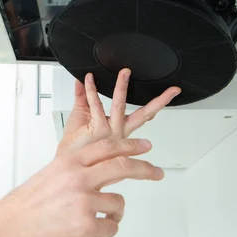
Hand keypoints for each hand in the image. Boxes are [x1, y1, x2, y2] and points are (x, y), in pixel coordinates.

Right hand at [0, 137, 161, 236]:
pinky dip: (102, 233)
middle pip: (122, 166)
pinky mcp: (87, 226)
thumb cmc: (22, 209)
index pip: (106, 147)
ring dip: (111, 214)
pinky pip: (110, 228)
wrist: (4, 230)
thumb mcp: (47, 177)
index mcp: (67, 163)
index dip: (129, 145)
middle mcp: (77, 178)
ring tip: (93, 221)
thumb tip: (95, 175)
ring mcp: (83, 201)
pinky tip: (85, 234)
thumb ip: (72, 173)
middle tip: (156, 172)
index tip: (144, 146)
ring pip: (118, 204)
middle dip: (145, 168)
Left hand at [56, 68, 180, 155]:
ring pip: (119, 106)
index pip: (143, 116)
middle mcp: (118, 132)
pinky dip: (91, 91)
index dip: (158, 105)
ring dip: (122, 87)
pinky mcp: (96, 129)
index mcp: (120, 132)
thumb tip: (79, 80)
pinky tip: (88, 80)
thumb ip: (82, 96)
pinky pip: (95, 106)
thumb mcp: (81, 116)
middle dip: (159, 102)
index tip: (171, 93)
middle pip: (144, 115)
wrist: (66, 164)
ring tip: (125, 72)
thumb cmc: (74, 146)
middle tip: (171, 90)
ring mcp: (108, 131)